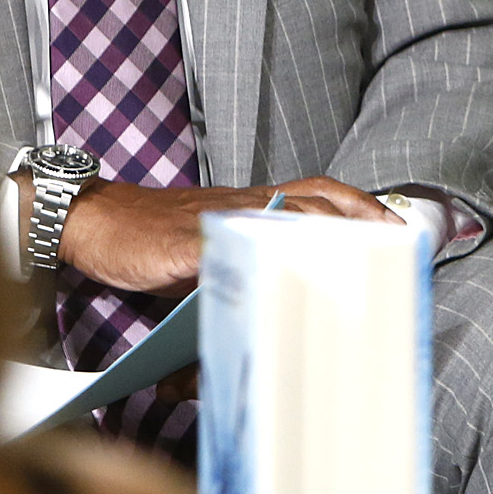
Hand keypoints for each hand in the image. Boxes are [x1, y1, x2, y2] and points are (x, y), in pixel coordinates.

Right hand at [51, 174, 398, 292]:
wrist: (97, 221)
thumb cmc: (156, 239)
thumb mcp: (213, 246)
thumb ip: (249, 263)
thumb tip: (289, 299)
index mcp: (252, 204)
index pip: (318, 194)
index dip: (359, 206)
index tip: (395, 226)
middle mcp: (243, 206)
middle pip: (313, 201)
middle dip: (358, 220)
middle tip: (393, 242)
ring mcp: (216, 222)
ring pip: (280, 217)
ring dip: (324, 233)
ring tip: (358, 254)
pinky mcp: (184, 246)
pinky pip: (228, 246)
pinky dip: (257, 254)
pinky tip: (283, 270)